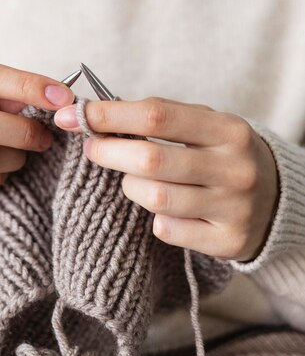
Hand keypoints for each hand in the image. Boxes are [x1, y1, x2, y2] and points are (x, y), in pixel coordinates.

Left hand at [54, 97, 279, 262]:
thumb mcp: (206, 126)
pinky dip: (155, 218)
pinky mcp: (228, 241)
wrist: (276, 199)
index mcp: (229, 130)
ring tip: (135, 180)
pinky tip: (166, 209)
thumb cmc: (223, 155)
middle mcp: (235, 168)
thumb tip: (96, 115)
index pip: (158, 115)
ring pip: (155, 198)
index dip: (111, 115)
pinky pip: (167, 229)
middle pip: (151, 160)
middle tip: (93, 149)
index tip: (77, 114)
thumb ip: (161, 118)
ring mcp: (234, 207)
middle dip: (109, 153)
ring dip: (132, 187)